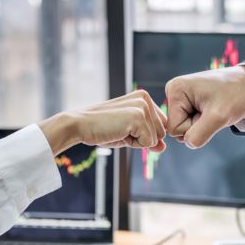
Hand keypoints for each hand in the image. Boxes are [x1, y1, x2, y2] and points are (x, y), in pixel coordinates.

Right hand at [39, 91, 166, 155]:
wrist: (80, 126)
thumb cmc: (103, 129)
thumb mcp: (131, 134)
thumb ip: (149, 138)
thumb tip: (164, 147)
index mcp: (144, 97)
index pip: (161, 127)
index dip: (143, 135)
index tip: (123, 128)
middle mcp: (145, 98)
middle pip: (161, 133)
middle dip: (142, 139)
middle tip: (120, 130)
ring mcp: (142, 107)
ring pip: (156, 139)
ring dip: (137, 142)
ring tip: (118, 131)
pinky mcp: (139, 117)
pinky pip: (149, 143)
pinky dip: (134, 144)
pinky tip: (118, 133)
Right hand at [165, 65, 244, 147]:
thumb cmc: (235, 96)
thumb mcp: (218, 118)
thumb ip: (199, 135)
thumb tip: (188, 143)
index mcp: (175, 90)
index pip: (174, 129)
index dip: (194, 127)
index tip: (209, 112)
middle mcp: (173, 91)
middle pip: (176, 129)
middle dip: (197, 126)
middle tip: (212, 111)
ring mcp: (179, 97)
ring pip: (183, 128)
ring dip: (200, 125)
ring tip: (212, 109)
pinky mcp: (186, 102)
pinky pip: (188, 124)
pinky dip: (202, 122)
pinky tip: (210, 110)